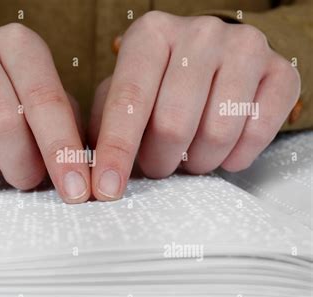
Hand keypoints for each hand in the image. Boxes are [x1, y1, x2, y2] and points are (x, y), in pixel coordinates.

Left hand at [89, 11, 299, 200]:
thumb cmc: (160, 87)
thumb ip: (103, 125)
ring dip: (197, 162)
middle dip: (160, 161)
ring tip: (189, 156)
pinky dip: (235, 156)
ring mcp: (245, 48)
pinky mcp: (282, 71)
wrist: (215, 63)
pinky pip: (259, 133)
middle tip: (158, 164)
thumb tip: (88, 170)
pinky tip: (222, 150)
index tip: (106, 190)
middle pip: (174, 124)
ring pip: (217, 133)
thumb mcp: (121, 95)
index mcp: (151, 35)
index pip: (129, 100)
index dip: (116, 151)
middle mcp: (199, 33)